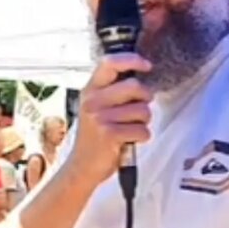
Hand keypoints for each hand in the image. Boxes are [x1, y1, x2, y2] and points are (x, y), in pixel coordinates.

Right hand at [63, 52, 152, 184]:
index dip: (132, 60)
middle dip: (146, 99)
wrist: (82, 167)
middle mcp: (92, 101)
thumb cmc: (95, 137)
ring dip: (144, 121)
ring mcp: (99, 118)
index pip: (110, 63)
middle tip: (140, 110)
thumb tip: (141, 78)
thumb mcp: (96, 108)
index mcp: (90, 90)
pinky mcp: (109, 135)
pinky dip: (142, 137)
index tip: (146, 66)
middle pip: (134, 86)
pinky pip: (142, 130)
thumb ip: (112, 91)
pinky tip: (130, 140)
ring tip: (131, 128)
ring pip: (142, 110)